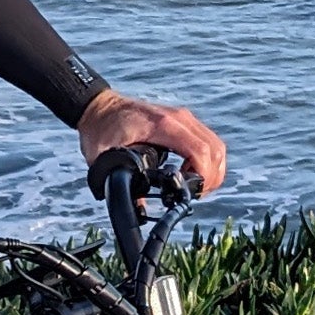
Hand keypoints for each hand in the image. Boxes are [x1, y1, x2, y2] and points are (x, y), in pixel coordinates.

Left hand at [76, 89, 228, 195]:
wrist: (98, 107)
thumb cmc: (101, 128)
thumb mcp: (103, 158)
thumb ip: (118, 182)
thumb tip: (137, 207)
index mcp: (162, 125)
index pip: (200, 150)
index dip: (203, 176)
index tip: (192, 192)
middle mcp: (178, 118)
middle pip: (215, 149)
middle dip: (211, 177)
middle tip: (195, 194)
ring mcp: (183, 118)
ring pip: (215, 145)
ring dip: (212, 170)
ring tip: (195, 187)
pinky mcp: (183, 122)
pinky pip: (208, 141)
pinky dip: (208, 160)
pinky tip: (193, 174)